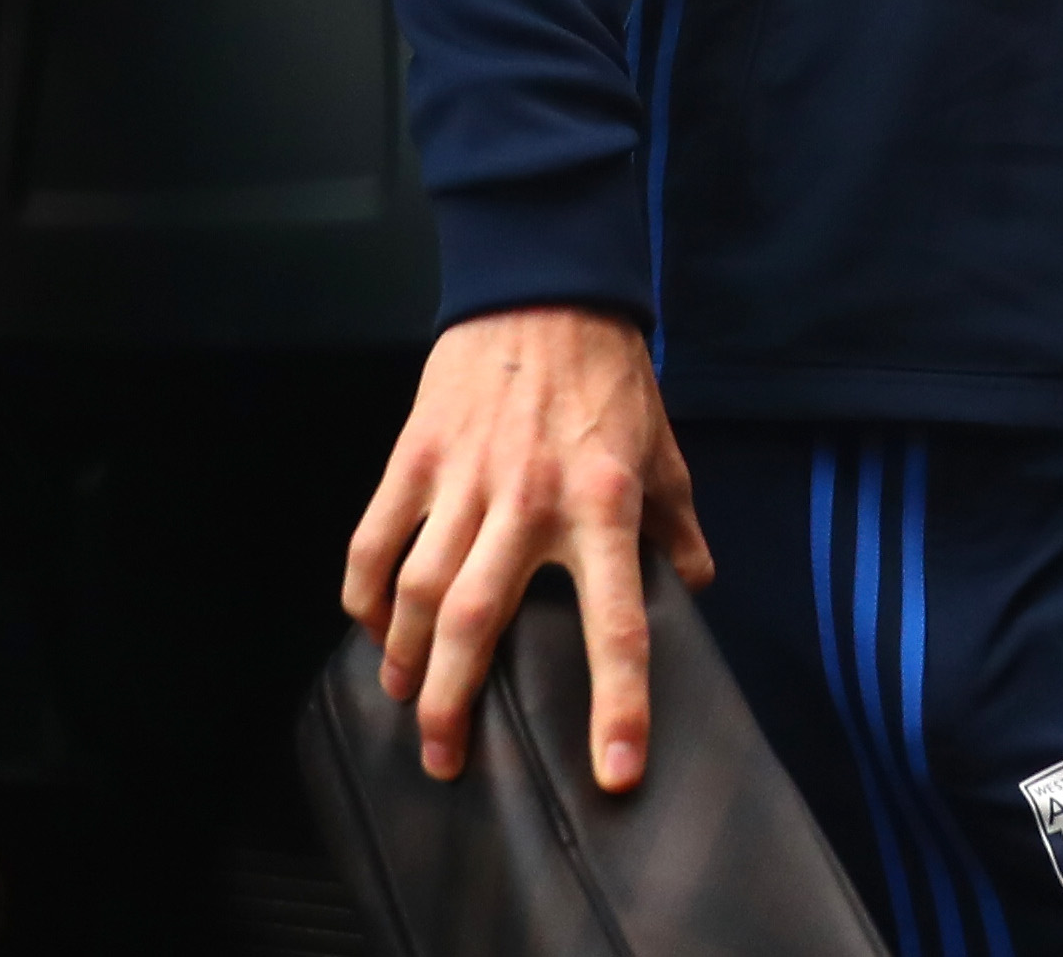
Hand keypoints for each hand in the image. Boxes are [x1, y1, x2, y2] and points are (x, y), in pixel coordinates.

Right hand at [342, 306, 712, 792]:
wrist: (546, 287)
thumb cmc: (611, 376)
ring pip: (419, 591)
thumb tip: (696, 586)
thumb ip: (678, 526)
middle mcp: (532, 501)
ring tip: (406, 702)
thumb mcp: (665, 452)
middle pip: (479, 624)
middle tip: (447, 760)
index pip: (619, 624)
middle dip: (456, 705)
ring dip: (405, 659)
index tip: (613, 773)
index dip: (619, 705)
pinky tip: (372, 626)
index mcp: (604, 507)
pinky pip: (376, 538)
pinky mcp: (418, 454)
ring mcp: (466, 478)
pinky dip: (366, 591)